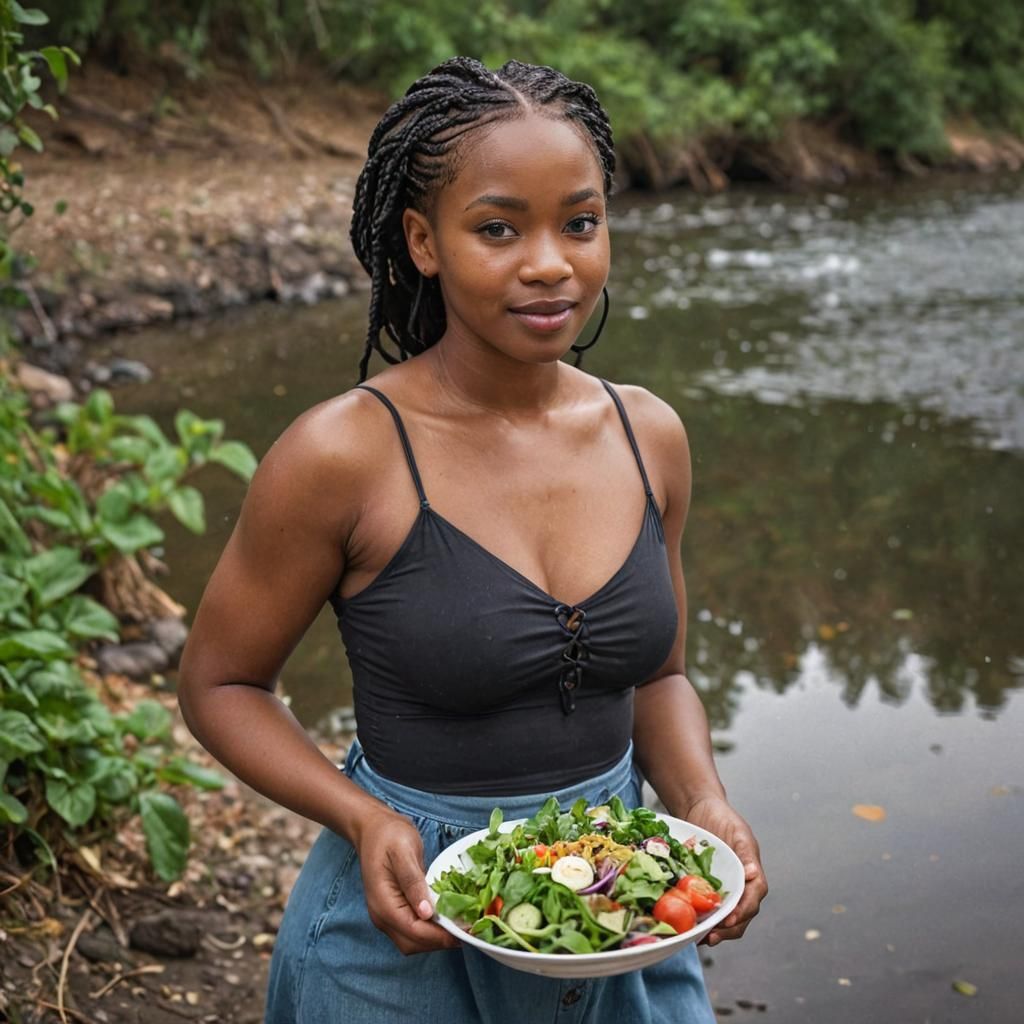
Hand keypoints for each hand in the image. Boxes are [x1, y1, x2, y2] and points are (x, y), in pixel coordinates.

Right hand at [351, 806, 460, 954]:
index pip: (414, 931)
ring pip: (413, 941)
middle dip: (440, 941)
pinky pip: (412, 930)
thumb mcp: (403, 851)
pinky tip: (447, 918)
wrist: (373, 829)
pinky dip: (430, 930)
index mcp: (383, 903)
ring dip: (436, 939)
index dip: (440, 935)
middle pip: (413, 943)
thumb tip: (426, 912)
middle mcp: (382, 916)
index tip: (465, 931)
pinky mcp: (394, 911)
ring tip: (461, 925)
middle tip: (468, 929)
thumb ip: (413, 882)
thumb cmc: (388, 836)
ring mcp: (386, 916)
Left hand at [682, 795, 766, 945]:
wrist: (698, 807)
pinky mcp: (705, 889)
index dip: (742, 912)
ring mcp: (723, 889)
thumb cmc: (721, 817)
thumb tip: (753, 875)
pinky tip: (688, 927)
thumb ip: (746, 853)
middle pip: (741, 916)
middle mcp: (740, 885)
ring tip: (700, 938)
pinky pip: (706, 908)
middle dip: (728, 929)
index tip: (728, 920)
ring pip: (725, 917)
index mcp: (752, 874)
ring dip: (715, 931)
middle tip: (711, 936)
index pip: (753, 899)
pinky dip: (701, 920)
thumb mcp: (737, 831)